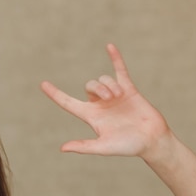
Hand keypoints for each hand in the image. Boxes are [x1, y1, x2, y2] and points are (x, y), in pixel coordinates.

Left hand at [40, 44, 171, 160]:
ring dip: (110, 85)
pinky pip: (120, 70)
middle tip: (111, 98)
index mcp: (90, 116)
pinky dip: (115, 58)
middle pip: (89, 86)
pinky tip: (109, 46)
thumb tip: (63, 148)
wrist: (152, 140)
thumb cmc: (127, 146)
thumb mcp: (103, 147)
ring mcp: (114, 96)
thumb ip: (84, 146)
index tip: (43, 84)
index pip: (67, 103)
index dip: (55, 94)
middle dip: (98, 88)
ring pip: (103, 79)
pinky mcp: (129, 89)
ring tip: (120, 96)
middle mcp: (99, 104)